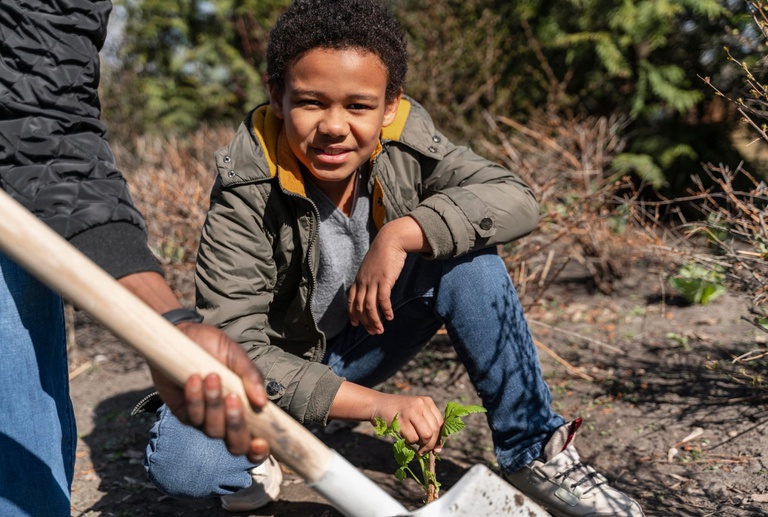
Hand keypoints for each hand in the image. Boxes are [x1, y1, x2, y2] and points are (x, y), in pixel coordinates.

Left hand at [149, 322, 269, 462]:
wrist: (182, 335)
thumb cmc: (214, 347)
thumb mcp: (237, 357)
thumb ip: (252, 377)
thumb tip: (262, 402)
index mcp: (246, 408)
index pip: (255, 441)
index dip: (260, 451)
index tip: (261, 442)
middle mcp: (227, 419)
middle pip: (235, 445)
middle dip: (235, 425)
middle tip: (233, 398)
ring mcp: (205, 419)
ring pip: (213, 430)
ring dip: (213, 405)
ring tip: (212, 377)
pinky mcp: (184, 414)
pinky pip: (192, 417)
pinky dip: (195, 399)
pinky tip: (194, 379)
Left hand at [348, 216, 429, 333]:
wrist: (391, 240)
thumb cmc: (383, 253)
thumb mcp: (372, 267)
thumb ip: (370, 278)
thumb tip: (373, 288)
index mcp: (359, 279)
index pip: (351, 300)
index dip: (352, 313)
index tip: (356, 324)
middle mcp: (363, 281)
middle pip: (360, 307)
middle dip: (365, 322)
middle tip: (373, 332)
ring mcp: (373, 281)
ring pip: (369, 306)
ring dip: (374, 321)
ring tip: (380, 330)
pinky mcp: (385, 280)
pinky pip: (383, 299)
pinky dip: (385, 310)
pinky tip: (390, 317)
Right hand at [371, 393, 443, 455]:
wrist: (377, 404)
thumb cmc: (399, 412)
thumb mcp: (415, 412)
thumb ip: (427, 425)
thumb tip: (437, 449)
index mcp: (427, 401)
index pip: (441, 423)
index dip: (439, 438)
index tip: (434, 447)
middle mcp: (421, 404)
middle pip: (435, 430)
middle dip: (430, 444)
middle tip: (422, 450)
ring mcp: (411, 411)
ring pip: (426, 435)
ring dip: (420, 444)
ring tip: (412, 441)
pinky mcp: (401, 420)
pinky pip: (413, 438)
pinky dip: (409, 442)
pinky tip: (403, 437)